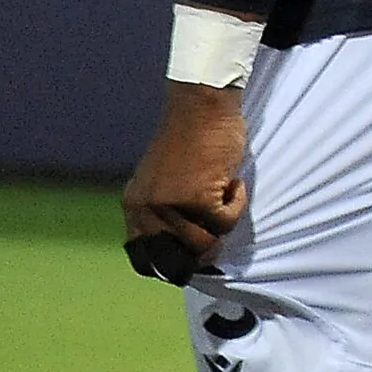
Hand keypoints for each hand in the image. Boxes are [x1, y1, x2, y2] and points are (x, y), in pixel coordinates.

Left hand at [122, 82, 248, 283]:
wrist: (203, 105)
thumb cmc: (193, 137)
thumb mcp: (165, 181)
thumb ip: (166, 211)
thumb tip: (188, 248)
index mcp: (134, 206)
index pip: (144, 260)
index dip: (171, 266)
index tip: (194, 252)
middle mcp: (146, 210)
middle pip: (180, 258)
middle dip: (205, 248)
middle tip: (220, 224)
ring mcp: (170, 206)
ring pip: (206, 243)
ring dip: (223, 222)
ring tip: (225, 192)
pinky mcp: (197, 199)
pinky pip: (226, 221)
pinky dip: (237, 203)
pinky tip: (233, 181)